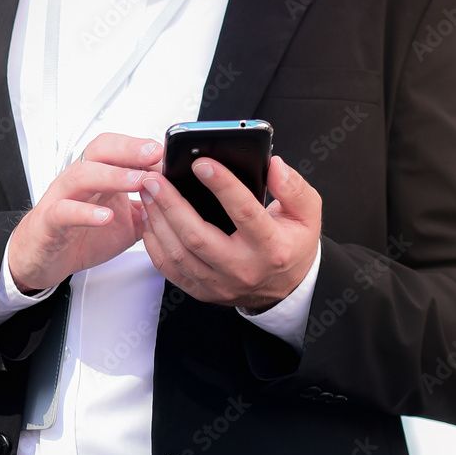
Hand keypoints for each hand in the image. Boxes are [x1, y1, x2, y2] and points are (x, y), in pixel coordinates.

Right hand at [8, 133, 162, 292]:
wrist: (43, 258)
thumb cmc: (80, 235)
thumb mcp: (126, 222)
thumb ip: (149, 209)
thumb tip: (181, 201)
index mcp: (98, 176)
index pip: (119, 148)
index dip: (142, 147)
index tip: (168, 151)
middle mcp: (79, 181)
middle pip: (100, 150)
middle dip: (129, 149)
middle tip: (155, 154)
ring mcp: (62, 199)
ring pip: (83, 176)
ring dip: (113, 176)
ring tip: (139, 180)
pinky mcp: (49, 223)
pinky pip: (64, 212)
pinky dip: (85, 213)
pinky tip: (105, 216)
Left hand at [139, 156, 321, 310]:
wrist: (286, 289)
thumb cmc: (292, 245)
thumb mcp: (307, 214)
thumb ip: (294, 188)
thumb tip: (274, 165)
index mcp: (272, 247)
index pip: (244, 212)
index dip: (222, 186)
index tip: (201, 163)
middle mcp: (244, 269)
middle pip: (198, 236)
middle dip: (172, 204)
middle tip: (155, 177)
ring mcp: (220, 284)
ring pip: (179, 253)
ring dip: (158, 220)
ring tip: (148, 192)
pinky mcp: (203, 291)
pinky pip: (170, 269)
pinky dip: (155, 243)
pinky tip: (150, 219)